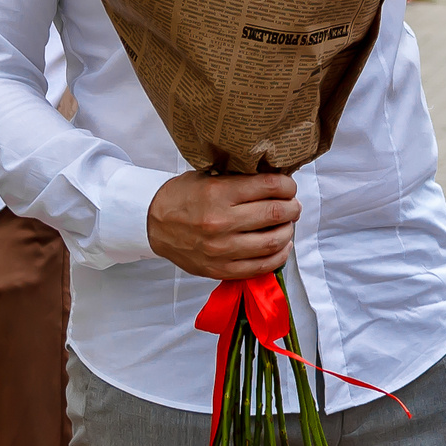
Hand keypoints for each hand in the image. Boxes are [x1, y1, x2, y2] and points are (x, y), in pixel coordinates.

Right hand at [148, 170, 299, 279]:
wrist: (152, 224)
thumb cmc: (182, 197)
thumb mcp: (207, 177)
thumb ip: (238, 179)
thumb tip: (275, 179)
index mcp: (218, 193)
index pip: (269, 187)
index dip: (287, 186)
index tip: (289, 187)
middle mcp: (221, 222)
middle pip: (275, 214)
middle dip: (292, 207)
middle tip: (292, 205)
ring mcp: (221, 249)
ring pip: (272, 242)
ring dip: (288, 231)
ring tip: (287, 225)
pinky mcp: (220, 269)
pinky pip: (260, 266)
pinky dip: (278, 255)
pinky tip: (282, 246)